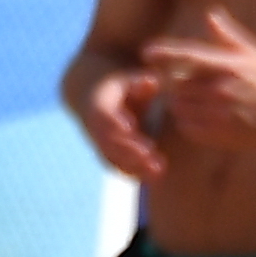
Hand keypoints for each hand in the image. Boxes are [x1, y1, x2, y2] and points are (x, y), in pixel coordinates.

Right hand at [72, 62, 170, 183]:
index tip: (133, 127)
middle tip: (151, 155)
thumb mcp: (129, 80)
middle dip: (129, 150)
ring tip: (159, 171)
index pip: (104, 117)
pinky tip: (156, 177)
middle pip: (109, 143)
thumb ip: (141, 82)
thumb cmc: (122, 88)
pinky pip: (120, 168)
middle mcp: (96, 130)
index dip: (115, 123)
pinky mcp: (110, 158)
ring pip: (114, 160)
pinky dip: (136, 174)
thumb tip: (152, 82)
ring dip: (134, 167)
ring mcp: (101, 146)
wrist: (99, 104)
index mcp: (98, 106)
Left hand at [137, 8, 255, 155]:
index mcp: (228, 65)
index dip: (164, 53)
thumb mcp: (253, 53)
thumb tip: (210, 14)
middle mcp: (221, 88)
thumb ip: (227, 35)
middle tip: (190, 85)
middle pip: (178, 83)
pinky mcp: (218, 135)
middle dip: (178, 83)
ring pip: (179, 106)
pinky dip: (187, 122)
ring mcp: (219, 113)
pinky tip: (202, 117)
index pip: (188, 55)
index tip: (146, 53)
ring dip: (181, 103)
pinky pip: (186, 127)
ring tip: (198, 101)